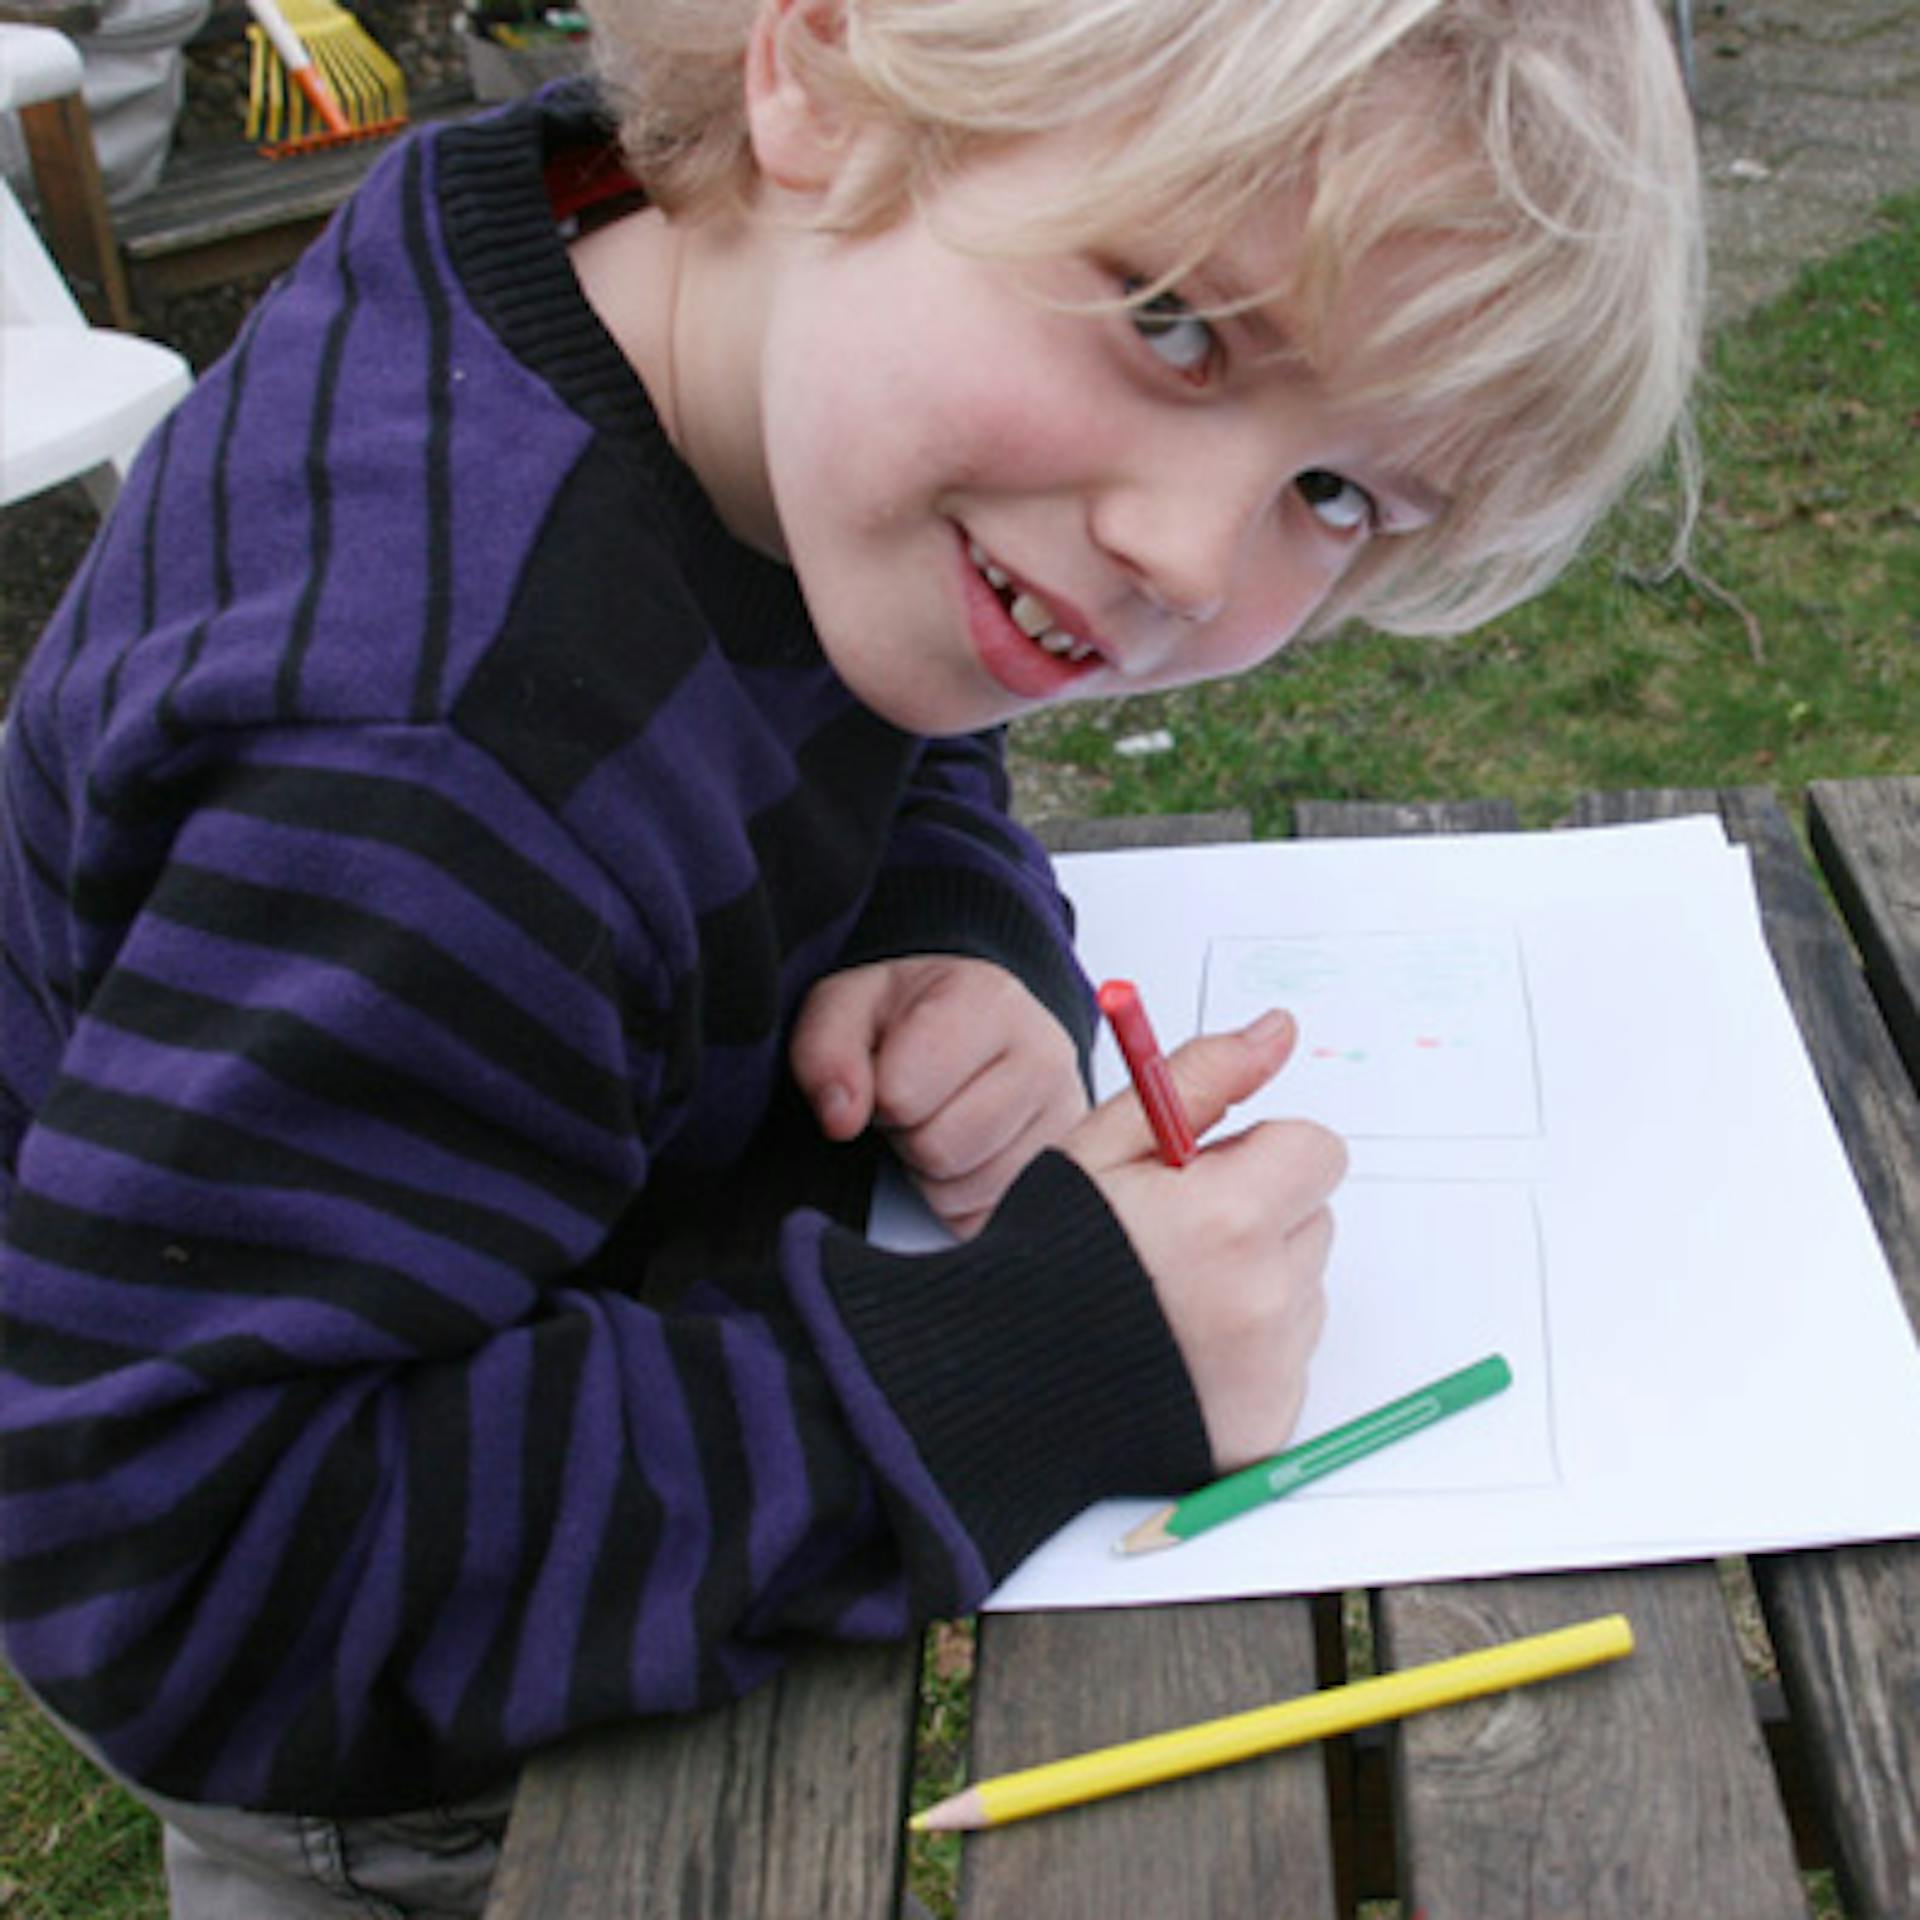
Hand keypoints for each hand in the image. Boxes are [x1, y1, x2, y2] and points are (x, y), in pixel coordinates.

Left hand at [791, 956, 1089, 1236]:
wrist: (971, 1019)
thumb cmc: (906, 1015)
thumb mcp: (846, 1007)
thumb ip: (826, 1053)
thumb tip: (840, 1120)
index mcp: (989, 1000)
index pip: (901, 1094)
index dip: (875, 1095)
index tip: (886, 1072)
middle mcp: (1045, 1055)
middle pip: (938, 1149)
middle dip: (906, 1136)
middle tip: (913, 1104)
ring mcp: (1067, 1117)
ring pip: (963, 1192)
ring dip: (930, 1173)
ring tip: (940, 1122)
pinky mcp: (1070, 1170)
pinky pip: (986, 1219)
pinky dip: (959, 1199)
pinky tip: (964, 1152)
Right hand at [1063, 1010, 1345, 1471]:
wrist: (998, 1387)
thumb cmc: (1042, 1262)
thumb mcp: (1103, 1146)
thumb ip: (1200, 1079)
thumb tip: (1277, 1031)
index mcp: (1230, 1218)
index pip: (1315, 1151)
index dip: (1257, 1154)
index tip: (1203, 1175)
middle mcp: (1265, 1299)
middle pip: (1312, 1219)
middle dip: (1258, 1215)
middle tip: (1174, 1237)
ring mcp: (1271, 1370)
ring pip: (1302, 1289)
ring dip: (1256, 1283)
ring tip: (1169, 1297)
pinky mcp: (1268, 1422)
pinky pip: (1288, 1360)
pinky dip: (1248, 1351)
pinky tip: (1179, 1348)